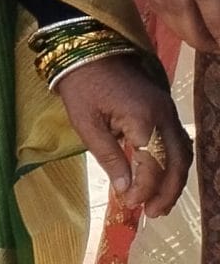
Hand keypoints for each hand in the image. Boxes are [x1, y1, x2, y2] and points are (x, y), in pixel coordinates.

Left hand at [55, 53, 190, 218]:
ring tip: (160, 204)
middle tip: (152, 213)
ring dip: (174, 180)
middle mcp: (164, 116)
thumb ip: (108, 157)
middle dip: (168, 191)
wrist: (87, 50)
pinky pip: (178, 142)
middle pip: (178, 162)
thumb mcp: (86, 123)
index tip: (130, 204)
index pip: (153, 165)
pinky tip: (163, 178)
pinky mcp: (165, 109)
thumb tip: (125, 190)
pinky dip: (174, 163)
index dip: (144, 188)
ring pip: (183, 153)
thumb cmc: (81, 85)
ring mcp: (168, 111)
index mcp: (143, 119)